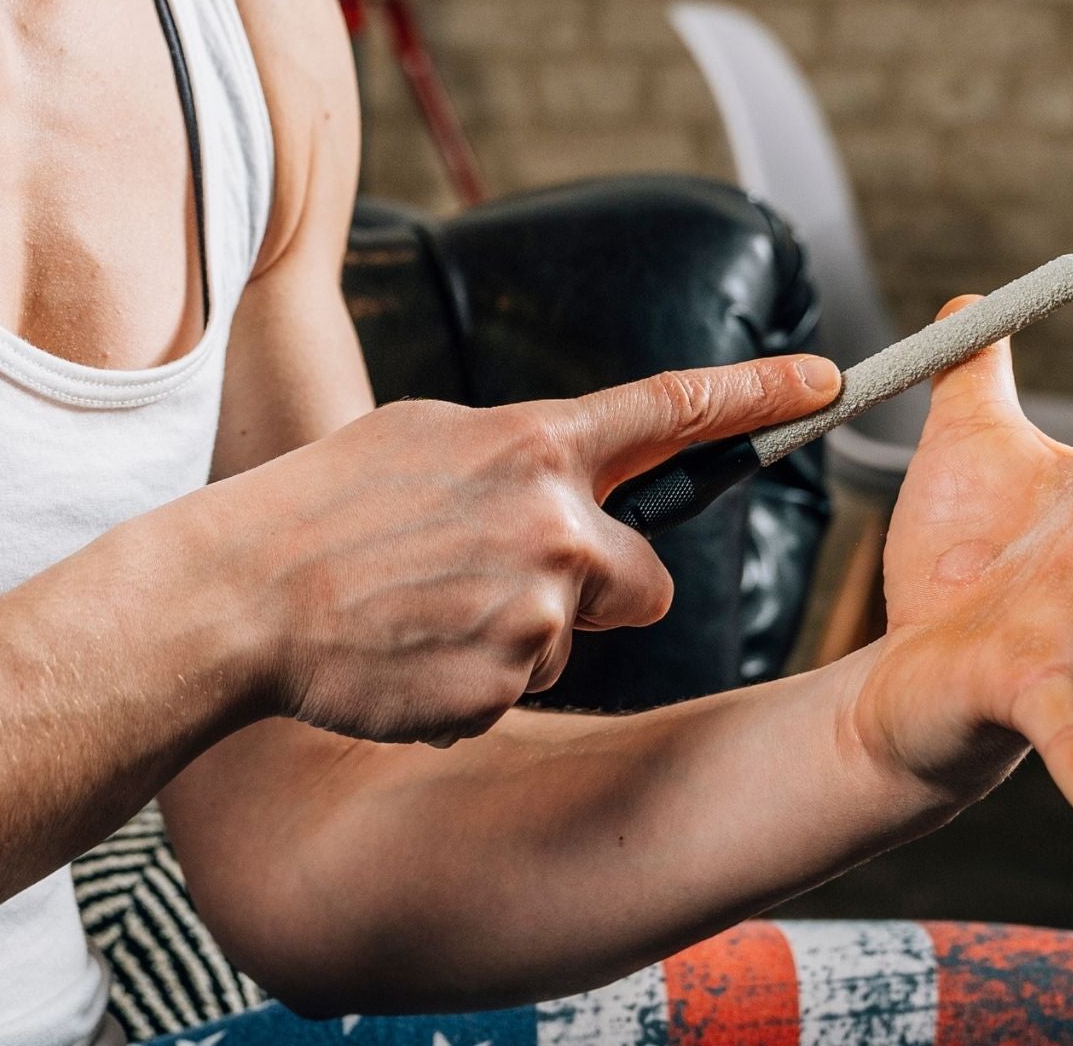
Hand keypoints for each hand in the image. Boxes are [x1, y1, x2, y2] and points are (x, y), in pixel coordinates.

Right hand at [203, 355, 839, 745]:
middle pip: (648, 580)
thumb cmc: (327, 503)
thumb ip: (517, 450)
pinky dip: (482, 681)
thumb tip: (568, 468)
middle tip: (504, 581)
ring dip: (528, 636)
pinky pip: (527, 691)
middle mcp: (554, 523)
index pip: (670, 410)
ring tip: (431, 612)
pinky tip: (417, 655)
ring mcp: (536, 610)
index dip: (757, 394)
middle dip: (600, 591)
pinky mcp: (509, 686)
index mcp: (533, 443)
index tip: (826, 382)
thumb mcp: (424, 434)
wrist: (247, 592)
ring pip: (581, 640)